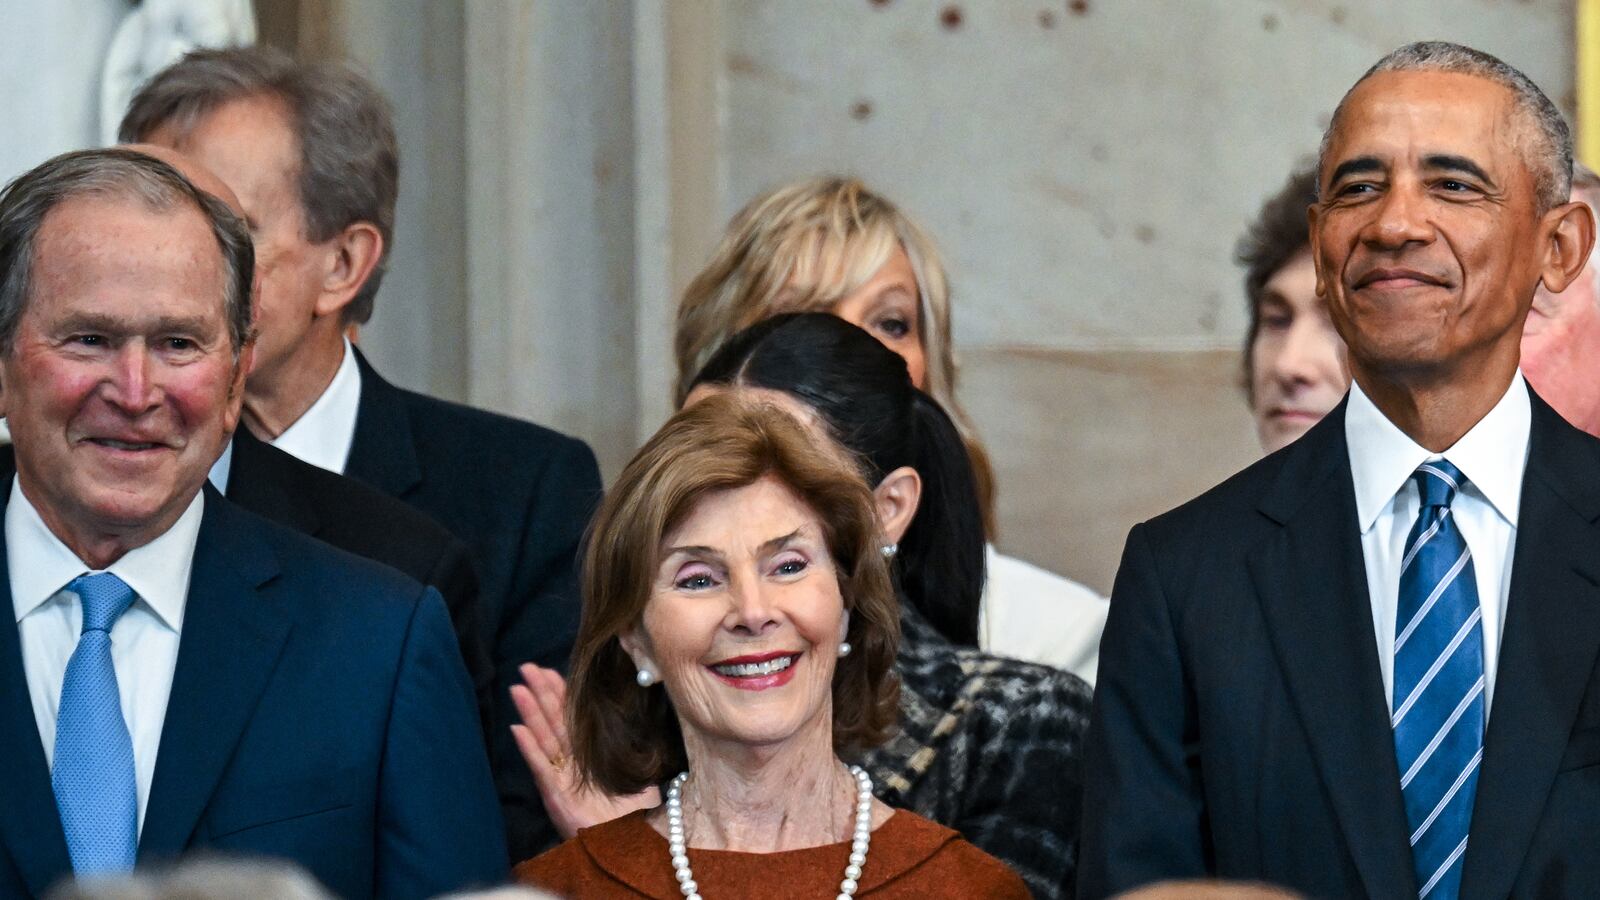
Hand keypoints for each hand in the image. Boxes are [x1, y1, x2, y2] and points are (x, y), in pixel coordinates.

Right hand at [510, 663, 660, 838]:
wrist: (627, 841)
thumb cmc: (633, 810)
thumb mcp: (637, 768)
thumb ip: (634, 743)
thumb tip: (641, 710)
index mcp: (587, 754)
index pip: (570, 716)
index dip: (559, 693)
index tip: (548, 669)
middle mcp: (570, 762)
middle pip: (552, 720)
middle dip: (539, 693)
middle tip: (527, 667)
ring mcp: (560, 777)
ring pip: (542, 737)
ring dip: (529, 713)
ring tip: (517, 688)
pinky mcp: (556, 794)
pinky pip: (541, 766)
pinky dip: (529, 748)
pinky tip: (518, 729)